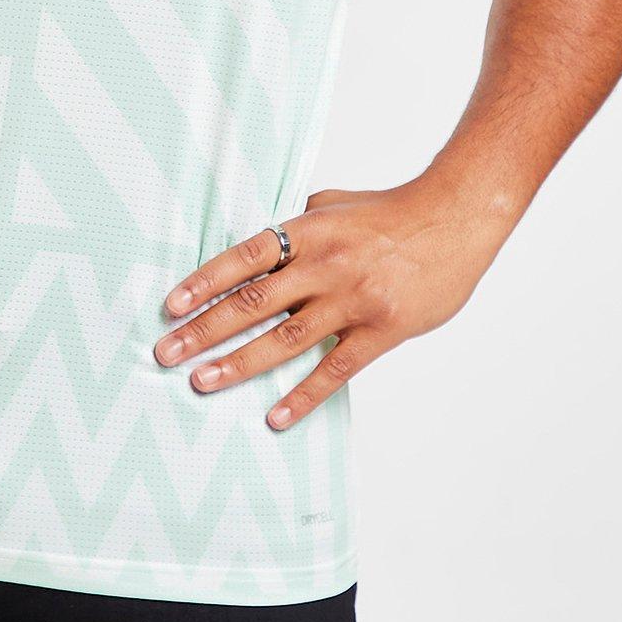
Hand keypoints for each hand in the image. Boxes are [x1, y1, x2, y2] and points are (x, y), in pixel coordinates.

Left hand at [152, 178, 508, 428]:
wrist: (455, 218)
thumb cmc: (390, 212)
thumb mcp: (334, 204)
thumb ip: (296, 225)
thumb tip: (257, 244)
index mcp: (308, 229)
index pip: (244, 257)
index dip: (204, 281)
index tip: (171, 305)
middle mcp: (324, 265)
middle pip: (253, 301)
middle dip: (205, 329)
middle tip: (166, 352)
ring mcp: (353, 299)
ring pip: (286, 339)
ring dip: (240, 363)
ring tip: (203, 382)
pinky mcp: (382, 330)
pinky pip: (336, 369)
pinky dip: (304, 396)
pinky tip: (276, 417)